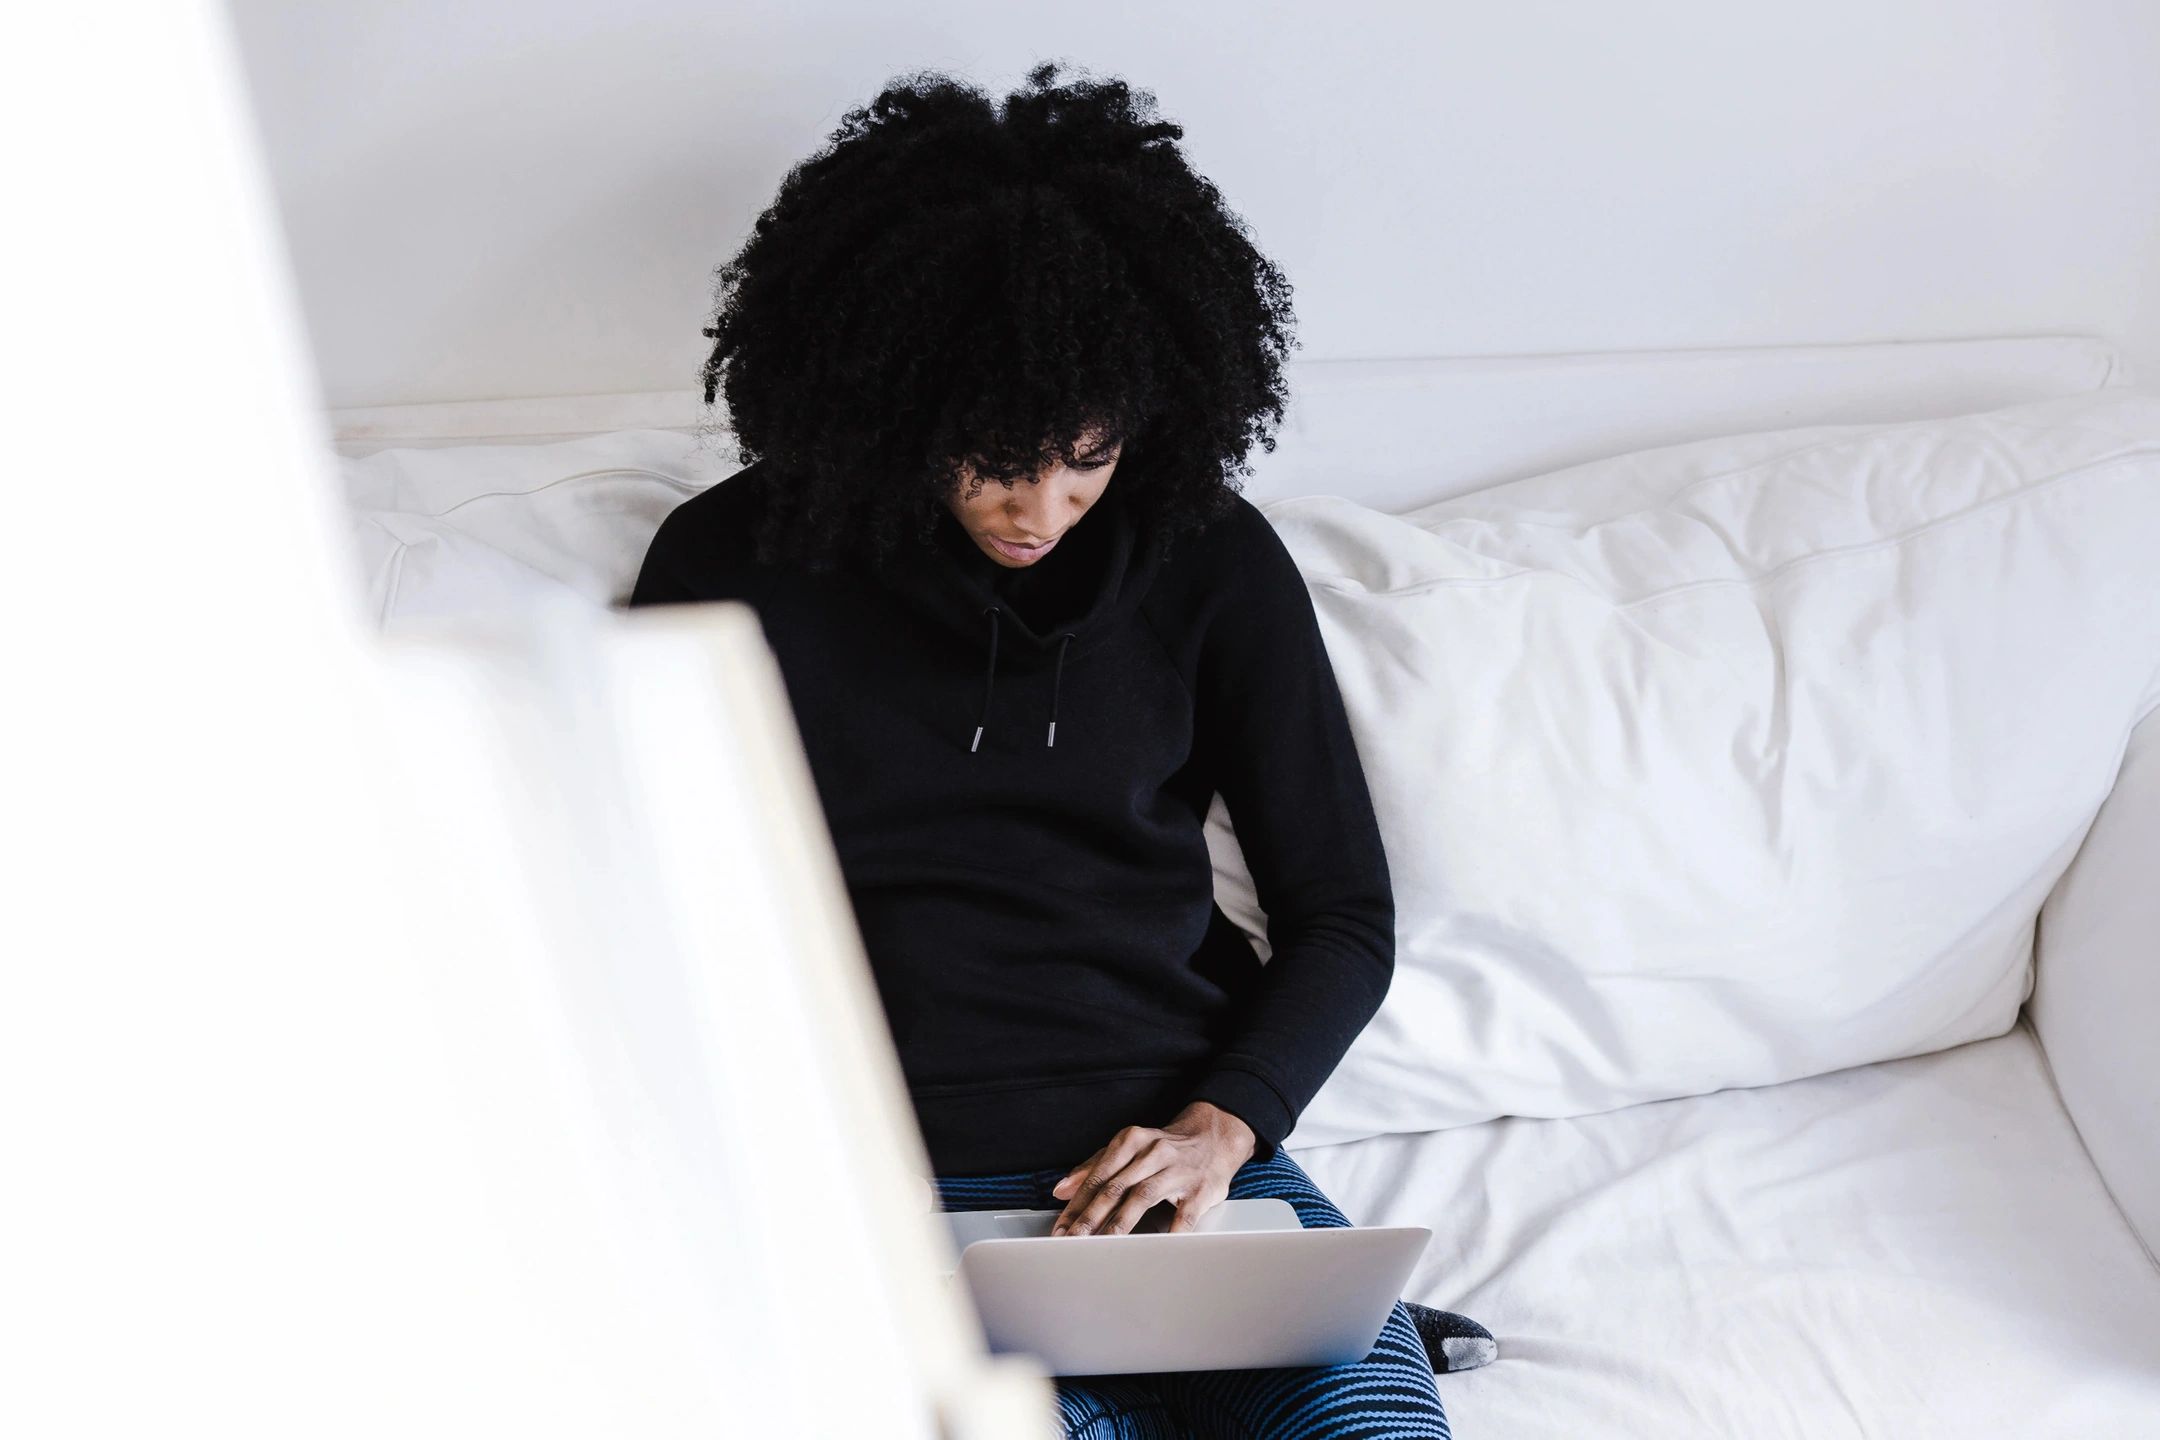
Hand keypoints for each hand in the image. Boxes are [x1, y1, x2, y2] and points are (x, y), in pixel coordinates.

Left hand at [1048, 1101, 1256, 1236]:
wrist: (1215, 1137)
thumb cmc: (1164, 1149)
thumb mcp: (1129, 1147)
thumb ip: (1094, 1167)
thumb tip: (1062, 1190)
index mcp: (1131, 1141)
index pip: (1098, 1176)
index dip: (1077, 1205)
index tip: (1061, 1228)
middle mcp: (1153, 1153)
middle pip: (1115, 1187)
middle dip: (1090, 1217)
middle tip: (1072, 1241)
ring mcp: (1178, 1171)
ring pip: (1143, 1197)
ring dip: (1119, 1224)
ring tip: (1101, 1246)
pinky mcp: (1201, 1190)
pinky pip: (1184, 1214)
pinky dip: (1171, 1233)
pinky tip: (1156, 1249)